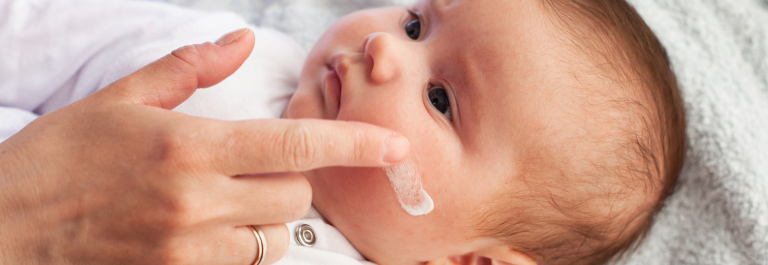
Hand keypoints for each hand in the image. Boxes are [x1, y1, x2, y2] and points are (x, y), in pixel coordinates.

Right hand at [0, 29, 408, 264]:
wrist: (2, 232)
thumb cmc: (55, 160)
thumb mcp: (117, 100)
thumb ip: (189, 69)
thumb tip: (240, 39)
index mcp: (189, 147)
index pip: (296, 144)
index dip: (356, 144)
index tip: (395, 147)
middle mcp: (197, 201)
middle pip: (295, 194)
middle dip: (292, 177)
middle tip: (259, 163)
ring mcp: (188, 248)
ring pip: (274, 236)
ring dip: (268, 216)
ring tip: (227, 198)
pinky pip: (241, 264)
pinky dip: (242, 246)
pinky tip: (209, 228)